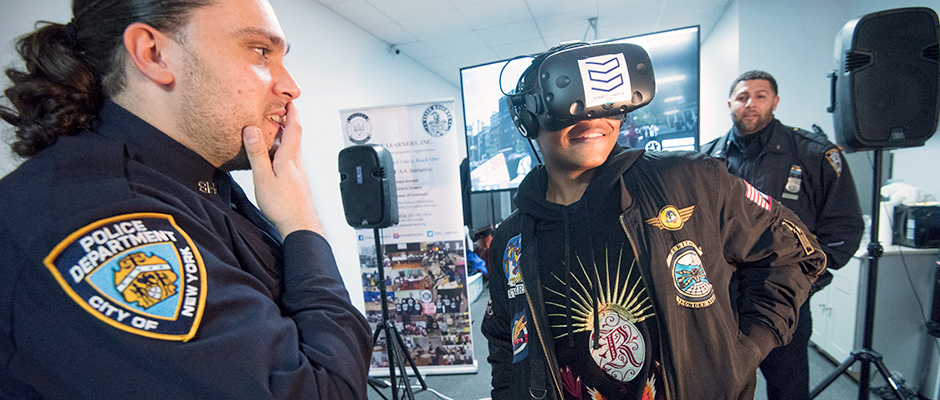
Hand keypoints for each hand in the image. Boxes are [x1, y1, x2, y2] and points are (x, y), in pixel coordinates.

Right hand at [243, 102, 324, 237]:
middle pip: (294, 136)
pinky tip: (273, 156)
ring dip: (284, 136)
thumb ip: (257, 153)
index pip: (295, 127)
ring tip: (273, 129)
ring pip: (292, 148)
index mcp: (289, 158)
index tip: (289, 100)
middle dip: (287, 121)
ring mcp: (298, 172)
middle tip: (278, 109)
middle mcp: (297, 163)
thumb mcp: (264, 178)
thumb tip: (252, 129)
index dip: (292, 112)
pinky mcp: (296, 181)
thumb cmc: (283, 206)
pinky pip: (289, 159)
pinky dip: (282, 150)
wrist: (300, 226)